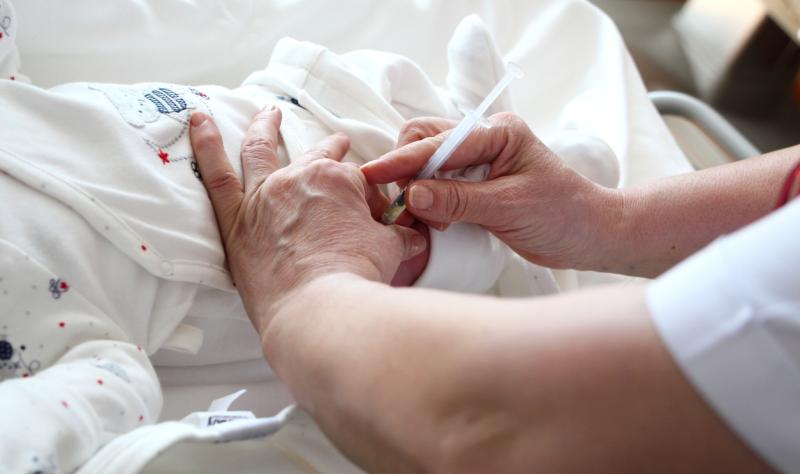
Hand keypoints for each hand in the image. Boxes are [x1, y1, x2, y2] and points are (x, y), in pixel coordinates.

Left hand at [189, 106, 426, 332]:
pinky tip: (197, 120)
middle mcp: (299, 179)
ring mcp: (265, 195)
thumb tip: (413, 235)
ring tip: (267, 114)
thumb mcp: (391, 250)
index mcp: (339, 181)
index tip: (377, 216)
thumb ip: (400, 236)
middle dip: (331, 149)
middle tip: (338, 146)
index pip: (359, 180)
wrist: (318, 309)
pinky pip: (215, 174)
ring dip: (264, 127)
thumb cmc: (354, 279)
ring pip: (259, 150)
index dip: (370, 199)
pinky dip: (205, 143)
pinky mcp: (236, 219)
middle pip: (317, 156)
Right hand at [362, 113, 619, 269]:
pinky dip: (427, 199)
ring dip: (416, 187)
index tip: (372, 176)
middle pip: (424, 141)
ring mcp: (478, 160)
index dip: (403, 160)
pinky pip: (437, 184)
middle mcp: (485, 139)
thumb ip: (459, 199)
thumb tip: (412, 195)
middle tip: (406, 206)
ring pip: (427, 162)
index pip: (438, 141)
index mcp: (498, 132)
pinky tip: (431, 221)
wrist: (590, 235)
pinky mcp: (475, 183)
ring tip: (423, 219)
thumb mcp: (509, 208)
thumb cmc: (562, 215)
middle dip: (407, 170)